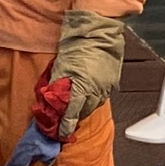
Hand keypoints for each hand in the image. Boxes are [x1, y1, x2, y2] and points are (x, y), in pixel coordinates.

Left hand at [51, 9, 125, 135]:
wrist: (98, 32)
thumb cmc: (76, 46)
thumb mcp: (60, 67)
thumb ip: (57, 86)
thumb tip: (52, 100)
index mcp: (81, 89)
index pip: (71, 114)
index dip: (65, 126)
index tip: (61, 133)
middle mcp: (95, 91)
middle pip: (83, 112)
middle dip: (74, 117)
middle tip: (65, 119)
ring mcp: (106, 87)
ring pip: (93, 105)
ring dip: (84, 108)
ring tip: (75, 107)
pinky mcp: (112, 82)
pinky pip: (101, 96)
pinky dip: (93, 99)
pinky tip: (87, 95)